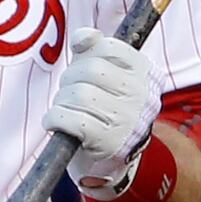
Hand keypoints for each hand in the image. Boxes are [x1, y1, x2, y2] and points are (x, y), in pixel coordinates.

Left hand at [48, 30, 160, 192]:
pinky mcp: (107, 143)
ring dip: (61, 101)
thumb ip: (95, 51)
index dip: (86, 55)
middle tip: (68, 94)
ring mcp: (127, 120)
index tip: (82, 70)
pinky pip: (69, 119)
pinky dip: (54, 118)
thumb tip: (84, 37)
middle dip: (70, 79)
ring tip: (64, 110)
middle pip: (91, 70)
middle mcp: (142, 96)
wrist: (111, 164)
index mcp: (146, 74)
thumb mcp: (107, 79)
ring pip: (79, 94)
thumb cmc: (105, 113)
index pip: (109, 48)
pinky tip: (55, 123)